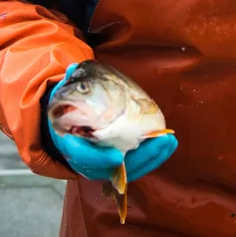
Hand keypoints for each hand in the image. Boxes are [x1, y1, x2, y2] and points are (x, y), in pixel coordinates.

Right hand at [46, 64, 177, 180]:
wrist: (69, 130)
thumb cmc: (70, 113)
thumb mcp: (66, 99)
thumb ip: (69, 84)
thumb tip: (72, 69)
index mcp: (72, 146)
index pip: (83, 157)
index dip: (100, 159)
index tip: (117, 156)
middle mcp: (89, 161)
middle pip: (116, 167)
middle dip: (141, 157)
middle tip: (161, 140)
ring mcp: (105, 165)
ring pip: (130, 167)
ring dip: (153, 156)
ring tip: (169, 140)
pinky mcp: (120, 164)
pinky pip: (138, 164)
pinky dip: (154, 156)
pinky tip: (168, 143)